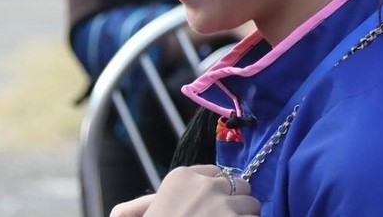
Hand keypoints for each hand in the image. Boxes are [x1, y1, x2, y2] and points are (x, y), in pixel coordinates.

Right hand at [111, 165, 260, 215]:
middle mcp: (206, 186)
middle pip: (238, 185)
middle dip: (234, 202)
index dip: (216, 192)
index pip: (216, 173)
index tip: (208, 208)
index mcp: (181, 177)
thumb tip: (129, 210)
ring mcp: (225, 206)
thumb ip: (140, 208)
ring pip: (252, 205)